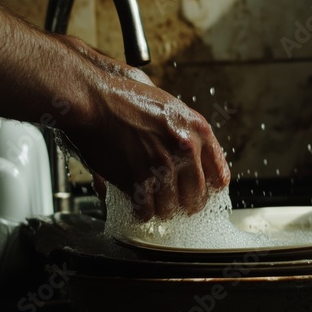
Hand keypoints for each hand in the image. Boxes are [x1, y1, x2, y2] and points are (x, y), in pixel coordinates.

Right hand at [60, 40, 230, 220]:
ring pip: (170, 208)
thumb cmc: (125, 98)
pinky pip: (146, 210)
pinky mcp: (137, 179)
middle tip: (176, 204)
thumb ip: (185, 132)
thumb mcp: (169, 106)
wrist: (93, 99)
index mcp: (197, 129)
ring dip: (161, 210)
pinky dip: (141, 213)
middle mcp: (185, 149)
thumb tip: (191, 160)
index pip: (218, 174)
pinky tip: (137, 207)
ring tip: (154, 205)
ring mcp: (162, 166)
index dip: (210, 188)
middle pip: (196, 196)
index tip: (204, 194)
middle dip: (186, 205)